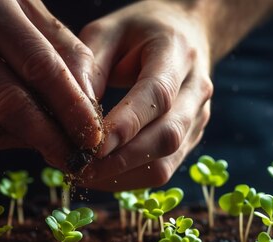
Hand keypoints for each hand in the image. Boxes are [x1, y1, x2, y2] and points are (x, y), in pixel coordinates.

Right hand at [0, 0, 103, 168]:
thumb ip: (54, 40)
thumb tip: (88, 93)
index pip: (39, 65)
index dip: (71, 106)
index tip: (94, 136)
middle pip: (8, 101)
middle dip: (49, 138)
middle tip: (75, 159)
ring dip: (20, 142)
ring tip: (47, 145)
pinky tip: (12, 132)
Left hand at [78, 0, 212, 190]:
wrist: (184, 32)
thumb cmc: (139, 31)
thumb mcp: (107, 32)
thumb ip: (89, 67)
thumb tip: (73, 117)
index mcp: (177, 53)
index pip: (157, 95)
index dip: (126, 125)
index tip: (92, 146)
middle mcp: (196, 89)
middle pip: (167, 136)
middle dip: (121, 160)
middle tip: (79, 168)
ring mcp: (199, 117)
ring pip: (167, 162)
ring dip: (124, 176)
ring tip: (85, 175)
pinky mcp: (192, 138)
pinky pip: (164, 169)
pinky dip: (130, 178)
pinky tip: (102, 175)